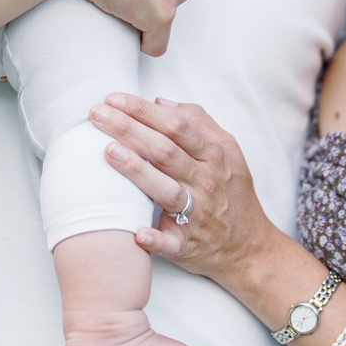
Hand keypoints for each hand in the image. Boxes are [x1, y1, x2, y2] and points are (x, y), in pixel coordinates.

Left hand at [89, 93, 271, 282]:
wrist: (249, 247)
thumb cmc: (232, 193)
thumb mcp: (228, 150)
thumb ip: (198, 122)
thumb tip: (161, 102)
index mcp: (213, 156)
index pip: (176, 126)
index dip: (144, 110)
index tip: (114, 98)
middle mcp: (204, 182)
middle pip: (164, 151)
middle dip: (129, 129)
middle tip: (97, 113)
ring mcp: (196, 214)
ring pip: (165, 190)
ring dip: (137, 171)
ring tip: (108, 151)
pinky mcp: (187, 244)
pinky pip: (170, 242)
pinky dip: (155, 238)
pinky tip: (137, 233)